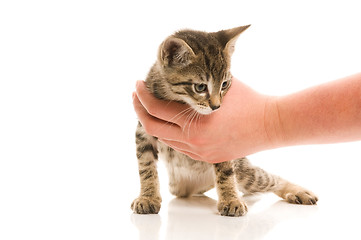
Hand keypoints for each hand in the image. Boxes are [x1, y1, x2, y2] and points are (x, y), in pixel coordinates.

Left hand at [133, 78, 274, 162]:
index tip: (137, 85)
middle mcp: (193, 141)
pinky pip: (180, 146)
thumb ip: (198, 81)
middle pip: (153, 127)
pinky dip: (172, 133)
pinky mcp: (207, 158)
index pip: (156, 109)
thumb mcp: (220, 84)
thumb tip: (177, 73)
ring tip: (154, 107)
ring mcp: (200, 153)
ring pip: (165, 139)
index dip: (142, 96)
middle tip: (138, 96)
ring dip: (156, 122)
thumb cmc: (248, 100)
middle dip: (141, 110)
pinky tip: (173, 122)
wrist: (271, 126)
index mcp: (195, 122)